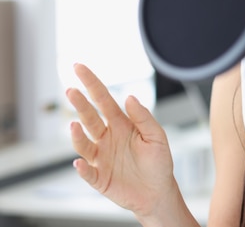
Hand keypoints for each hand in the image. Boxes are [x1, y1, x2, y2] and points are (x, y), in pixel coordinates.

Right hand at [66, 63, 176, 216]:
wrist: (158, 192)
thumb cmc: (159, 162)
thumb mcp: (157, 137)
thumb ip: (144, 117)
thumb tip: (129, 97)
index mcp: (121, 124)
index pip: (103, 100)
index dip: (92, 84)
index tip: (79, 68)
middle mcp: (107, 138)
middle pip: (89, 117)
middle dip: (80, 104)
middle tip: (71, 90)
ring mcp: (101, 157)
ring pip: (83, 143)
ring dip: (76, 135)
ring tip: (74, 125)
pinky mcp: (99, 178)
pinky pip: (88, 173)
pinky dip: (82, 169)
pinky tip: (79, 163)